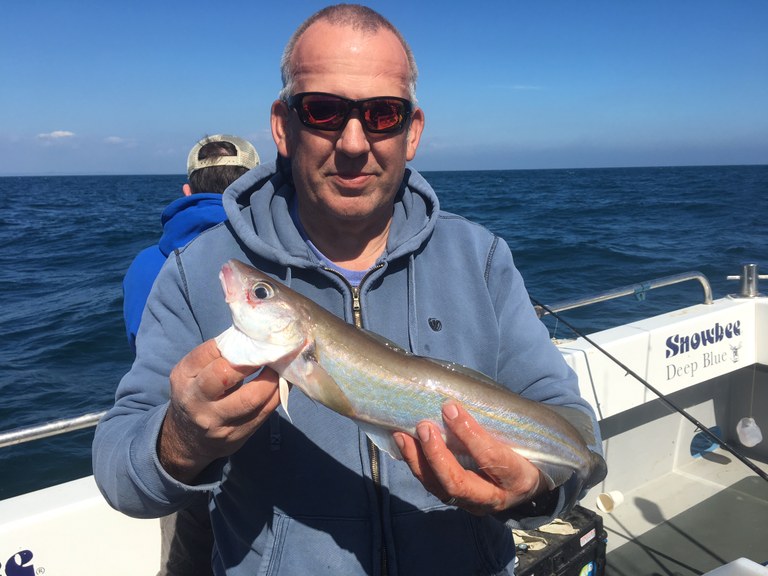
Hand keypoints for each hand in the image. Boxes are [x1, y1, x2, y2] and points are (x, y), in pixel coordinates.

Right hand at [158, 339, 280, 482]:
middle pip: (227, 375)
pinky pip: (265, 412)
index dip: (237, 343)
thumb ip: (215, 356)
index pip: (210, 352)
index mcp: (184, 377)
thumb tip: (253, 335)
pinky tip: (283, 381)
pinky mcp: (237, 435)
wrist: (188, 438)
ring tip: (281, 364)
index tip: (255, 338)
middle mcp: (197, 401)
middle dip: (254, 359)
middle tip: (272, 349)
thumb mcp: (193, 373)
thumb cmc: (197, 394)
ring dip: (273, 378)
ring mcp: (217, 422)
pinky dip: (278, 393)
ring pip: (252, 398)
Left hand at [394, 403, 545, 515]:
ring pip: (440, 488)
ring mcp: (473, 503)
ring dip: (419, 460)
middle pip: (459, 484)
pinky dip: (416, 464)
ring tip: (403, 435)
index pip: (491, 459)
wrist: (529, 484)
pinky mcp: (456, 501)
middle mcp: (495, 498)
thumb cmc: (527, 450)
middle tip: (424, 426)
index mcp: (519, 478)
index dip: (469, 434)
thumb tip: (463, 396)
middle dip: (437, 455)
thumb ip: (500, 422)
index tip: (450, 408)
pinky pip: (432, 485)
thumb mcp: (525, 438)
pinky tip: (403, 443)